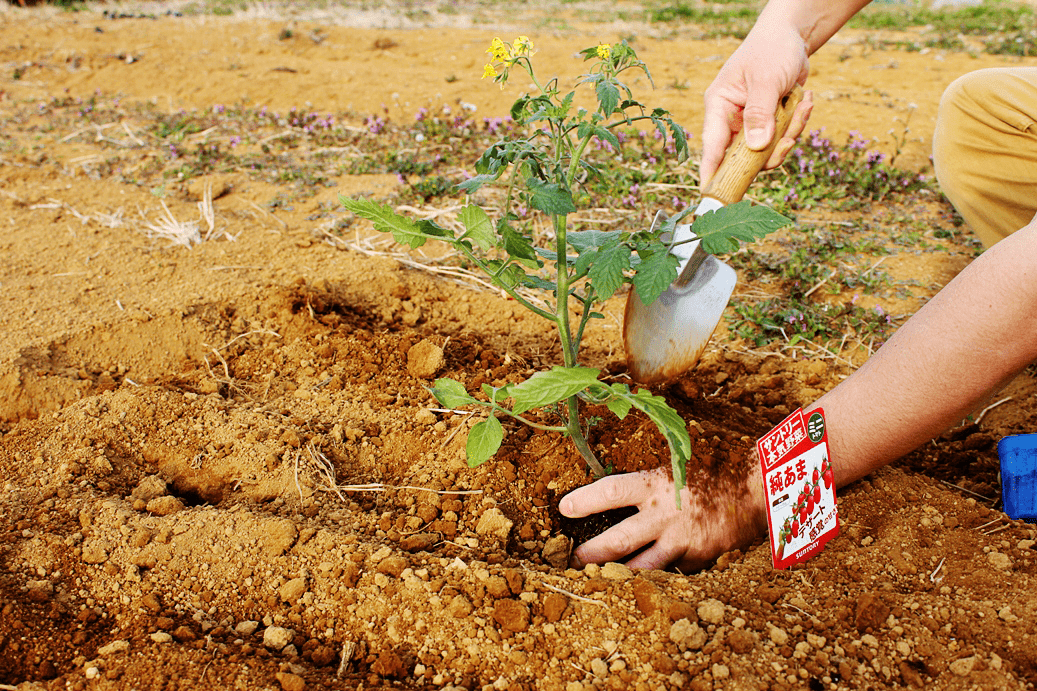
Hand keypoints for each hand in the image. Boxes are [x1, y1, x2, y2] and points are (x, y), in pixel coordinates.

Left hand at [558, 467, 766, 571]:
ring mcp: (681, 540)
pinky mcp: (698, 558)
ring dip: (617, 576)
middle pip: (618, 541)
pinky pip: (670, 571)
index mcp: (656, 485)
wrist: (757, 488)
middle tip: (573, 559)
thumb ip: (649, 482)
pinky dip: (656, 576)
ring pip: (641, 568)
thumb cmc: (712, 471)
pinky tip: (644, 580)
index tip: (564, 508)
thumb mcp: (676, 465)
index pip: (611, 492)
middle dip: (591, 554)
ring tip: (599, 580)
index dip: (585, 501)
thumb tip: (616, 493)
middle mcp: (664, 514)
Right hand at [700, 19, 812, 186]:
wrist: (791, 37)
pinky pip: (783, 138)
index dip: (712, 172)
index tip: (712, 194)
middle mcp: (732, 119)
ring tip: (803, 103)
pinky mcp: (770, 123)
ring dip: (789, 132)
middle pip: (744, 155)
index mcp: (719, 107)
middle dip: (770, 151)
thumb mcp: (765, 80)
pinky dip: (797, 123)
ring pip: (768, 149)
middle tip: (788, 140)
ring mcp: (752, 123)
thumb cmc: (771, 51)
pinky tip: (805, 99)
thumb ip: (759, 114)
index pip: (713, 146)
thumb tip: (756, 148)